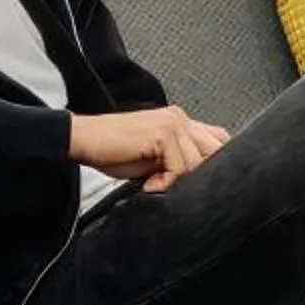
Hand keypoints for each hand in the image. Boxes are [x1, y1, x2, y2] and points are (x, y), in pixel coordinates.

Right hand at [72, 106, 230, 190]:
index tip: (198, 184)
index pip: (219, 139)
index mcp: (181, 121)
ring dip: (176, 182)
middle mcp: (181, 118)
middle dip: (200, 175)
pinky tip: (147, 185)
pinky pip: (179, 168)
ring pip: (197, 164)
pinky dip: (164, 183)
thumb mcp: (155, 158)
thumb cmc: (116, 152)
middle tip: (173, 186)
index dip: (216, 163)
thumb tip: (203, 181)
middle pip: (215, 152)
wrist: (85, 140)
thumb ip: (178, 160)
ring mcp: (173, 124)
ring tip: (153, 184)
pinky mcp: (163, 134)